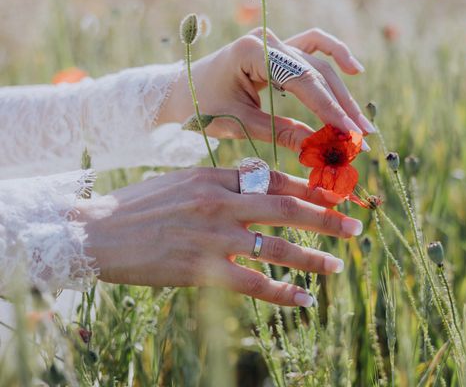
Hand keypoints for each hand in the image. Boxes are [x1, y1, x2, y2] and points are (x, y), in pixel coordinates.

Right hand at [80, 168, 362, 306]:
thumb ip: (222, 180)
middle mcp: (221, 203)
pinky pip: (255, 284)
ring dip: (314, 257)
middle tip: (356, 226)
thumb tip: (259, 178)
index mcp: (216, 177)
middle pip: (288, 208)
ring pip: (279, 248)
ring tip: (339, 265)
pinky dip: (284, 294)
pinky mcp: (204, 271)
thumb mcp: (182, 179)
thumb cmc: (139, 205)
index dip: (310, 188)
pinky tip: (306, 301)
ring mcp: (215, 238)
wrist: (95, 233)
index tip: (334, 196)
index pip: (275, 179)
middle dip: (328, 218)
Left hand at [157, 28, 374, 151]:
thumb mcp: (241, 124)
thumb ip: (282, 132)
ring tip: (363, 123)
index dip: (330, 110)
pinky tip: (354, 70)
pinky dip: (334, 54)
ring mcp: (275, 41)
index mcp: (253, 52)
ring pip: (319, 65)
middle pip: (317, 73)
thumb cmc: (203, 107)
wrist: (182, 90)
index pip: (303, 82)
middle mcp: (268, 40)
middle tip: (363, 138)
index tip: (351, 135)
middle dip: (341, 107)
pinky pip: (313, 45)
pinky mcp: (279, 49)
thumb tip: (322, 149)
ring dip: (342, 93)